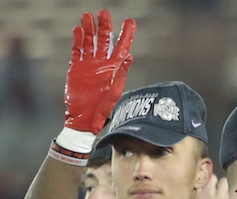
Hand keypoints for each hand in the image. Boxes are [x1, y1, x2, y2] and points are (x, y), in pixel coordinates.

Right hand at [64, 10, 135, 133]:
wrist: (84, 118)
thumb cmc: (102, 108)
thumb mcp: (115, 91)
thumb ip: (121, 73)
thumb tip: (129, 56)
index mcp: (114, 68)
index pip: (122, 46)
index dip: (126, 34)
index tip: (130, 21)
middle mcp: (102, 63)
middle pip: (104, 40)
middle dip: (105, 26)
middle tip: (104, 12)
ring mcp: (89, 65)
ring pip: (89, 42)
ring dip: (89, 29)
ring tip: (88, 16)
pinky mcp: (76, 68)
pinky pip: (77, 50)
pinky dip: (77, 40)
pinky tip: (78, 29)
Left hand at [194, 175, 228, 198]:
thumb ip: (225, 194)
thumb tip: (224, 187)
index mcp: (220, 195)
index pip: (223, 180)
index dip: (224, 182)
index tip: (223, 185)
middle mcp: (210, 191)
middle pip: (213, 177)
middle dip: (215, 180)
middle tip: (215, 184)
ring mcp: (201, 192)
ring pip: (205, 181)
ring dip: (207, 183)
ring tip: (208, 188)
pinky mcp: (195, 194)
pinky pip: (200, 186)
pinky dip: (201, 188)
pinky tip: (203, 192)